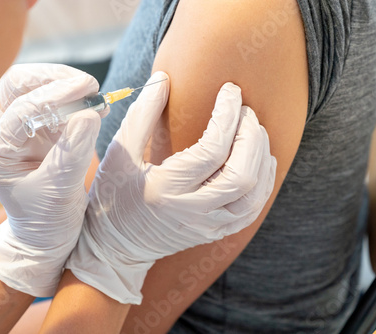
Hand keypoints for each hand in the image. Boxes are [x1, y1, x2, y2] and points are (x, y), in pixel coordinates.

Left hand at [0, 64, 101, 296]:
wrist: (47, 235)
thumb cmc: (47, 221)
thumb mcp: (60, 191)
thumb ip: (73, 152)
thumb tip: (90, 113)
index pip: (20, 109)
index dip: (55, 96)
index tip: (89, 90)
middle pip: (16, 85)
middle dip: (53, 79)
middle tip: (88, 85)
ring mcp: (17, 129)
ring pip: (33, 87)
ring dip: (64, 85)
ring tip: (95, 97)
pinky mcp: (37, 128)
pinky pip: (52, 101)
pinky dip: (74, 98)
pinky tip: (94, 105)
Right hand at [65, 72, 276, 303]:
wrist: (114, 247)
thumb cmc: (112, 196)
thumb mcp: (118, 152)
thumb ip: (141, 115)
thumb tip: (164, 78)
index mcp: (164, 188)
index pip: (212, 150)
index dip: (228, 115)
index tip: (231, 90)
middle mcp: (190, 211)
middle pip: (241, 174)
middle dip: (251, 135)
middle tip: (246, 110)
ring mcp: (205, 227)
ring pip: (253, 195)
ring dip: (262, 158)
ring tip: (255, 131)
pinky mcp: (213, 233)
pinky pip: (251, 212)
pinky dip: (263, 184)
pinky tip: (261, 162)